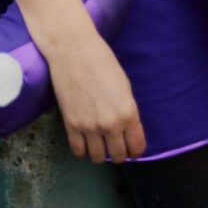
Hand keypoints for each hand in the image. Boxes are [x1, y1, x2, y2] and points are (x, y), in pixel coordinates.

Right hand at [46, 31, 145, 163]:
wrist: (74, 49)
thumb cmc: (101, 61)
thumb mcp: (124, 86)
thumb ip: (127, 110)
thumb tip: (127, 130)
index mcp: (128, 112)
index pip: (137, 147)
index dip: (135, 149)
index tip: (131, 147)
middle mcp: (110, 123)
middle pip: (118, 156)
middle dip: (119, 153)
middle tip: (115, 144)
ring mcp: (90, 126)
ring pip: (98, 158)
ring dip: (100, 153)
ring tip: (99, 142)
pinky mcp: (71, 124)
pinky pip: (78, 151)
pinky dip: (83, 149)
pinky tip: (85, 140)